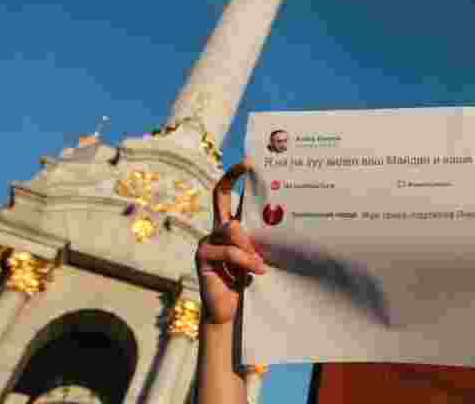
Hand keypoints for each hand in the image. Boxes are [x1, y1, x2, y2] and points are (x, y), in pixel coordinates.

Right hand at [195, 159, 266, 324]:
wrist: (228, 311)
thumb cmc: (245, 282)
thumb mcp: (256, 257)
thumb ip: (258, 241)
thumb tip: (270, 224)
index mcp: (229, 227)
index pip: (227, 196)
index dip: (234, 177)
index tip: (247, 162)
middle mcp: (216, 229)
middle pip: (219, 196)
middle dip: (232, 177)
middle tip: (248, 164)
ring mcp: (207, 241)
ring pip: (231, 228)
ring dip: (249, 246)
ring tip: (261, 264)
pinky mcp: (203, 256)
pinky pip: (229, 250)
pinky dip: (245, 260)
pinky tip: (257, 271)